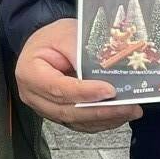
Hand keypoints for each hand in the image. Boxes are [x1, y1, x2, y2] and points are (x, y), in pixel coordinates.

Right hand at [14, 18, 141, 131]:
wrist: (45, 45)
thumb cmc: (52, 38)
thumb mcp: (65, 34)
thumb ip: (79, 52)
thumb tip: (101, 72)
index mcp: (29, 73)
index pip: (58, 88)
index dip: (84, 92)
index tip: (109, 90)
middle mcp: (34, 96)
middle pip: (68, 110)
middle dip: (100, 110)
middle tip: (127, 105)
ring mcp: (46, 108)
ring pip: (77, 121)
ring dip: (105, 118)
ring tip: (129, 110)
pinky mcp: (59, 115)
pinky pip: (81, 123)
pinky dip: (101, 121)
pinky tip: (118, 114)